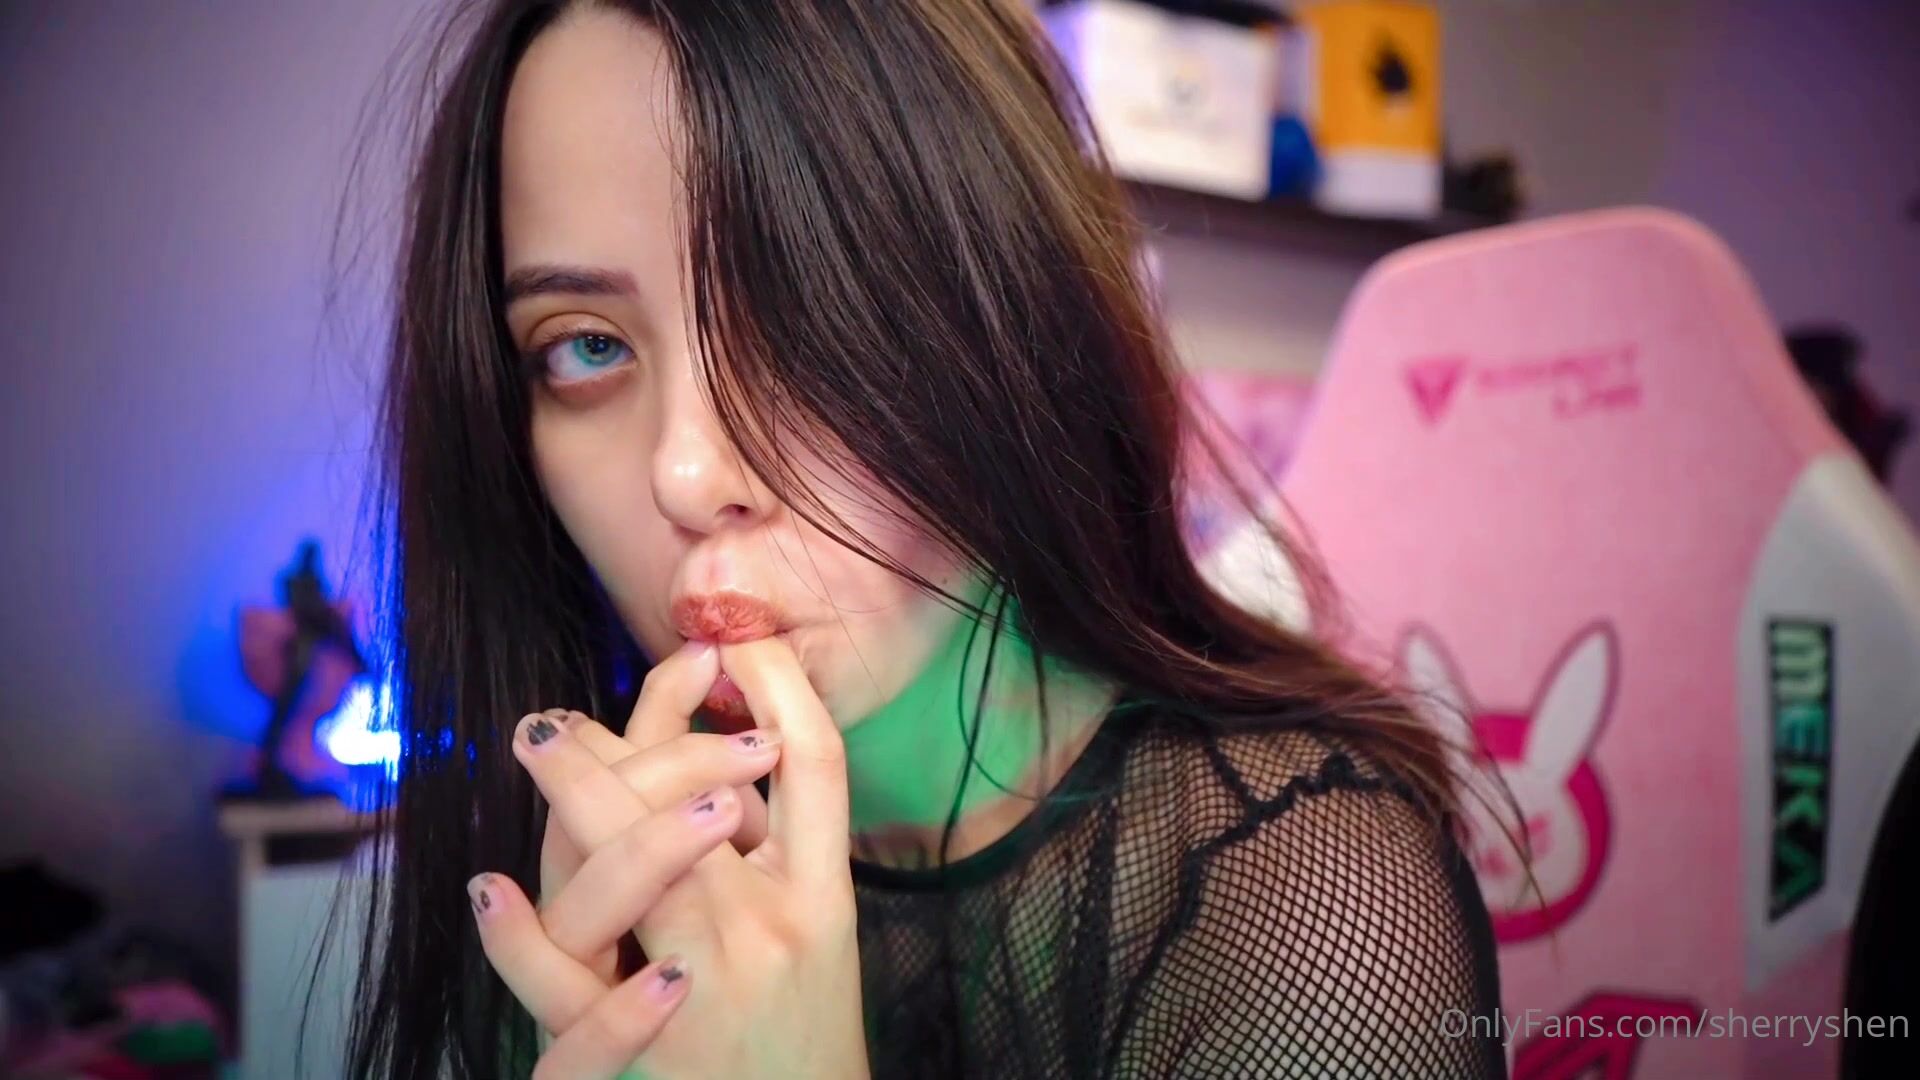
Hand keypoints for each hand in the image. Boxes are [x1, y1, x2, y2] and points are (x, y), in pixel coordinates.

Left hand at [478, 637, 868, 1078]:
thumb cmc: (802, 1031)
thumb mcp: (811, 932)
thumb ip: (772, 840)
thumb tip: (723, 746)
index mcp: (826, 898)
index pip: (821, 766)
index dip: (783, 687)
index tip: (731, 636)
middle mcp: (774, 929)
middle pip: (709, 798)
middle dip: (645, 729)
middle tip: (576, 701)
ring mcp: (712, 986)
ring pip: (635, 865)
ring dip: (579, 790)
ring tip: (533, 741)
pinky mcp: (653, 1050)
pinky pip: (568, 982)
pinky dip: (520, 934)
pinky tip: (491, 889)